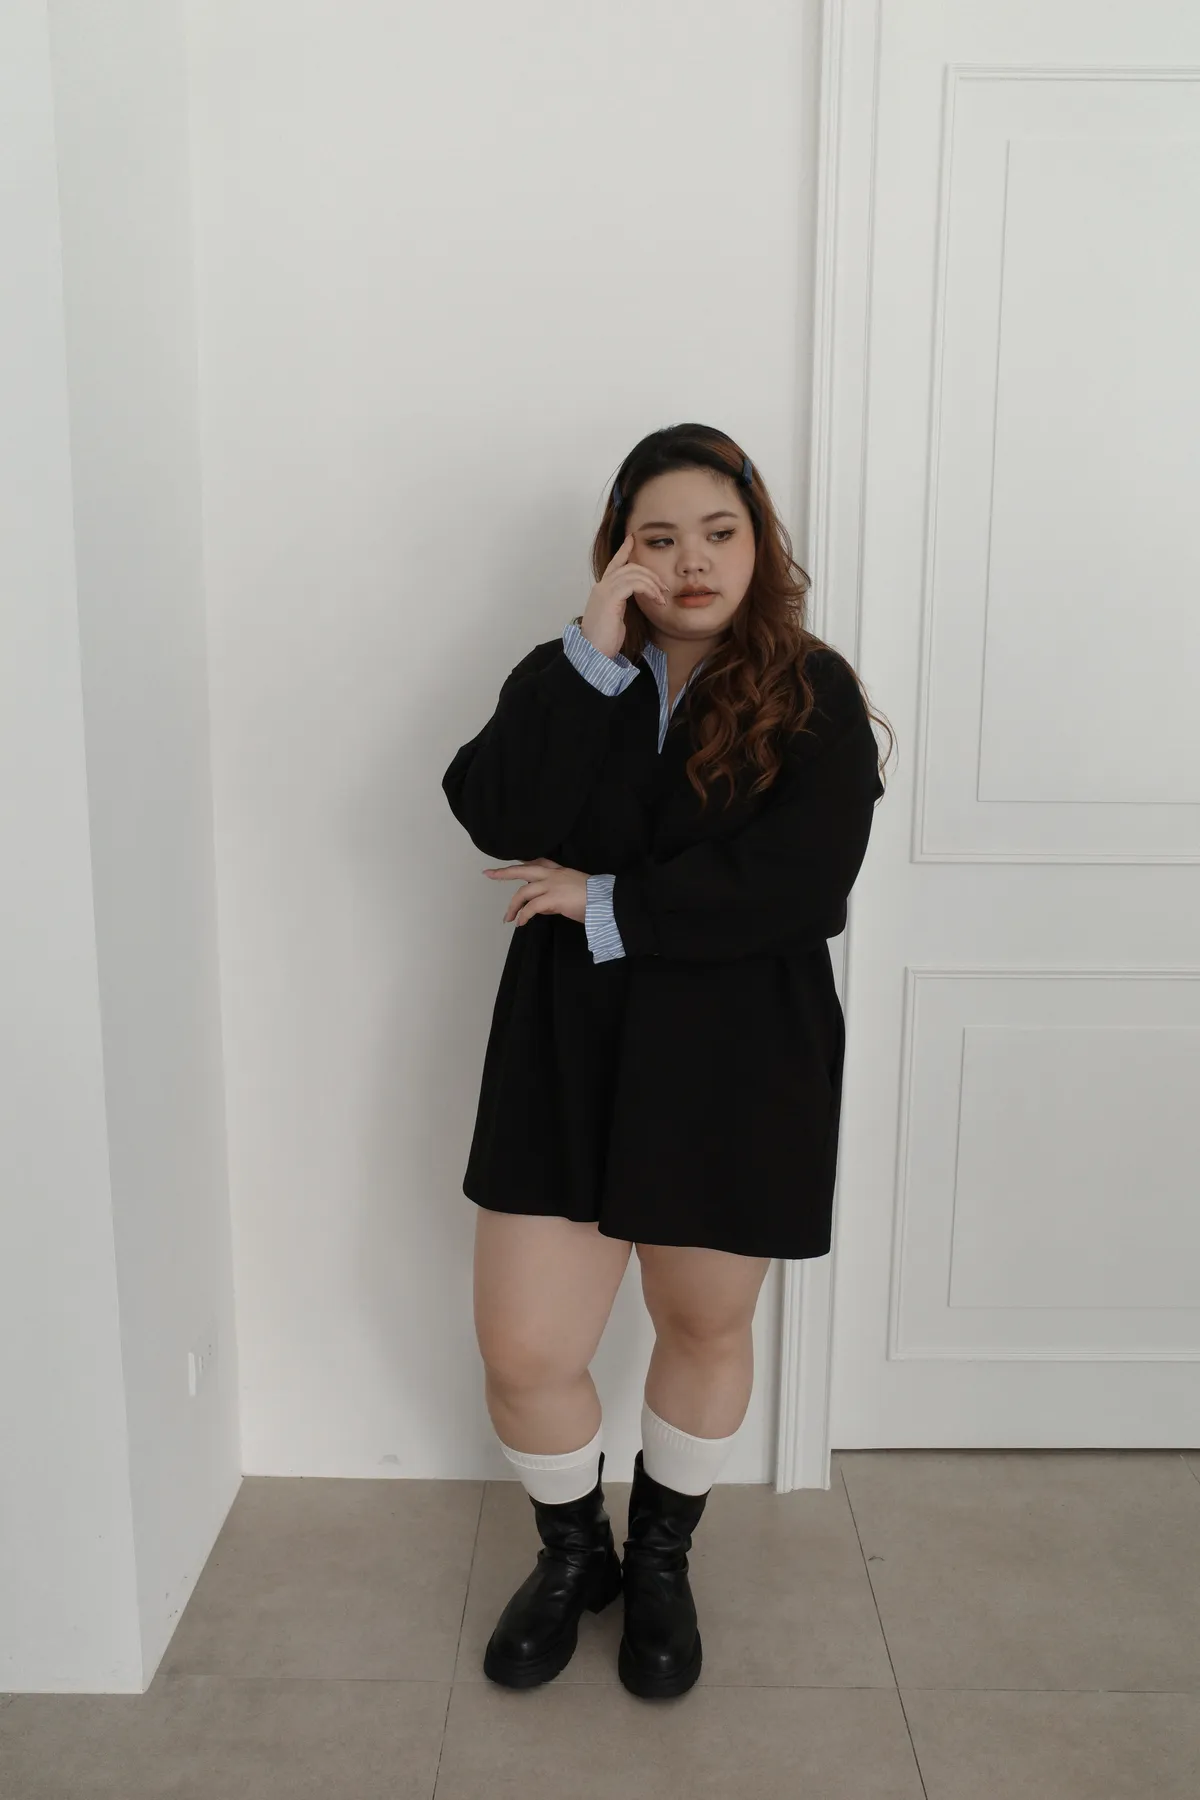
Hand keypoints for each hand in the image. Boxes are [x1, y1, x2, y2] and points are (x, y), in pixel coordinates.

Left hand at [482, 857, 588, 925]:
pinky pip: (531, 907)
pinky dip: (523, 915)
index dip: (523, 864)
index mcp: (561, 871)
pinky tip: (520, 922)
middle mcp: (554, 875)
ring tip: (507, 918)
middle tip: (488, 874)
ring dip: (513, 905)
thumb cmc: (595, 900)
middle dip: (504, 872)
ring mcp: (552, 885)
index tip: (512, 864)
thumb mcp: (573, 892)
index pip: (539, 863)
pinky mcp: (553, 898)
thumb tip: (545, 906)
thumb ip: (557, 896)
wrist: (607, 902)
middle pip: (523, 870)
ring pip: (524, 891)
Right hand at [579, 532, 669, 658]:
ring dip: (652, 582)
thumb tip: (636, 598)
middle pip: (629, 567)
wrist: (593, 652)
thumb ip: (622, 603)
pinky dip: (648, 589)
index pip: (614, 564)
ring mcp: (604, 590)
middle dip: (650, 574)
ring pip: (633, 573)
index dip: (624, 551)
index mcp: (602, 590)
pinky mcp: (610, 597)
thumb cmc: (604, 640)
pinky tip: (656, 599)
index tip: (632, 540)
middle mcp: (601, 586)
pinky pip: (634, 583)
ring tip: (662, 596)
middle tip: (663, 587)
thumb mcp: (615, 617)